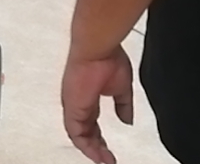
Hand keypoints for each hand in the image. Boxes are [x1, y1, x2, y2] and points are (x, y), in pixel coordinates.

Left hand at [61, 47, 134, 163]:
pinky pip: (75, 132)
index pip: (91, 124)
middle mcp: (78, 103)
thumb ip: (123, 105)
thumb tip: (127, 120)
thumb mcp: (121, 87)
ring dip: (91, 150)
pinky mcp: (72, 107)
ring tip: (103, 161)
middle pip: (85, 132)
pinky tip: (95, 154)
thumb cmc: (107, 58)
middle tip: (106, 159)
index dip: (99, 138)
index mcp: (87, 97)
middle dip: (96, 147)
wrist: (97, 48)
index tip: (108, 150)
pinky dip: (85, 145)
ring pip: (78, 135)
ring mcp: (73, 105)